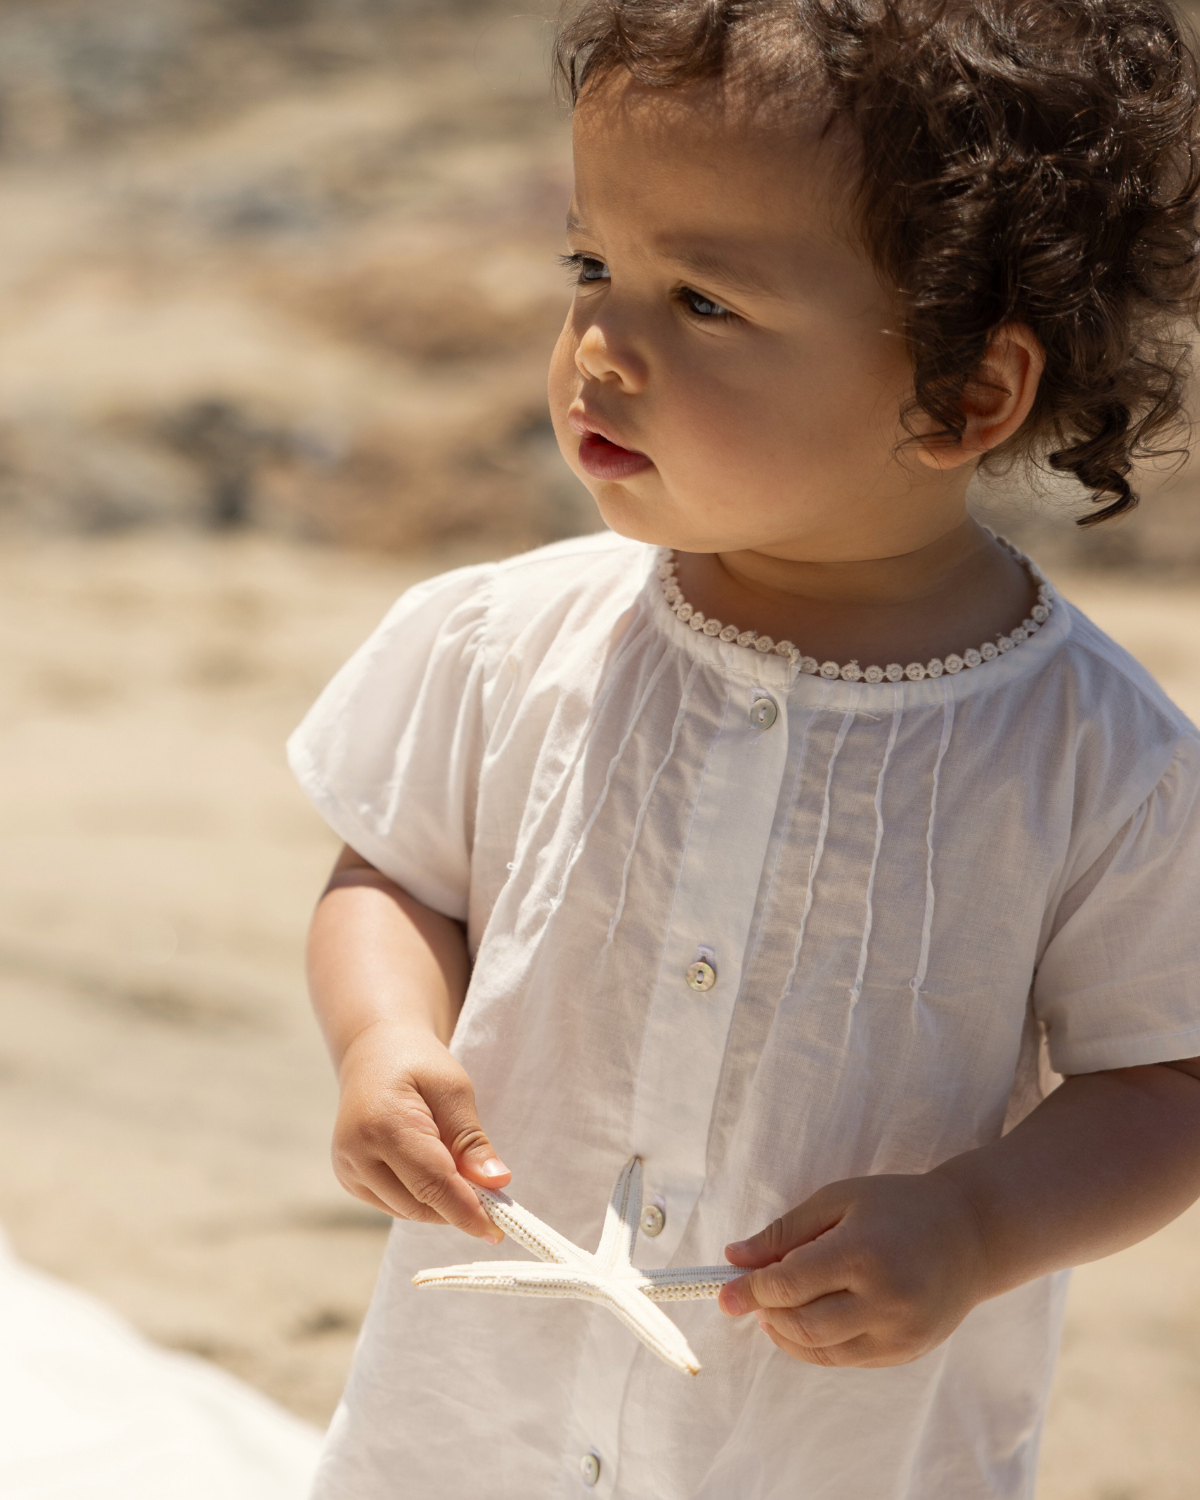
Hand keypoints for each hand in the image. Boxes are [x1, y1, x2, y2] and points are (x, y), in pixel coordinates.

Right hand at [332, 1020, 510, 1241]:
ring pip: (407, 1211)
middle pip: (419, 1204)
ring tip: (459, 1169)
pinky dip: (421, 1198)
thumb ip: (471, 1141)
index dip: (466, 1211)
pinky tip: (430, 1168)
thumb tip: (495, 1184)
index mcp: (383, 1125)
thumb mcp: (454, 1091)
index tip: (497, 1229)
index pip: (431, 1184)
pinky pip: (394, 1205)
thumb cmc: (418, 1063)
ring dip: (440, 1204)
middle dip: (458, 1207)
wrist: (375, 1052)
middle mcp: (355, 1153)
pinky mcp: (349, 1179)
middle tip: (493, 1198)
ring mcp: (347, 1169)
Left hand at [718, 1171, 989, 1366]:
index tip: (724, 1293)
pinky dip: (817, 1346)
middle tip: (751, 1298)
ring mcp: (898, 1333)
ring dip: (786, 1335)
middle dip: (766, 1314)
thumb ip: (785, 1232)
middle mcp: (883, 1300)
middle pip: (802, 1325)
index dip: (750, 1291)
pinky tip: (808, 1321)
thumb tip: (734, 1258)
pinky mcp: (905, 1353)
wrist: (972, 1234)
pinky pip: (846, 1360)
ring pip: (821, 1351)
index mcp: (862, 1253)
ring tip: (776, 1310)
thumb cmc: (898, 1206)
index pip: (789, 1285)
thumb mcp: (838, 1200)